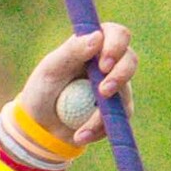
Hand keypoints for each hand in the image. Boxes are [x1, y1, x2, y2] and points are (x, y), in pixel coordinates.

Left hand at [15, 18, 133, 146]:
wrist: (40, 125)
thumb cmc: (43, 89)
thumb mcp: (51, 68)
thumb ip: (72, 51)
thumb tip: (98, 36)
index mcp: (94, 46)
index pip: (117, 34)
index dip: (117, 45)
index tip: (103, 64)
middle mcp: (109, 64)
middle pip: (130, 60)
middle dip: (120, 76)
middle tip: (103, 92)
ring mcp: (117, 87)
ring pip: (125, 94)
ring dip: (103, 113)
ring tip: (81, 129)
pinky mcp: (117, 110)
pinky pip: (118, 119)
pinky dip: (98, 129)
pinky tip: (80, 136)